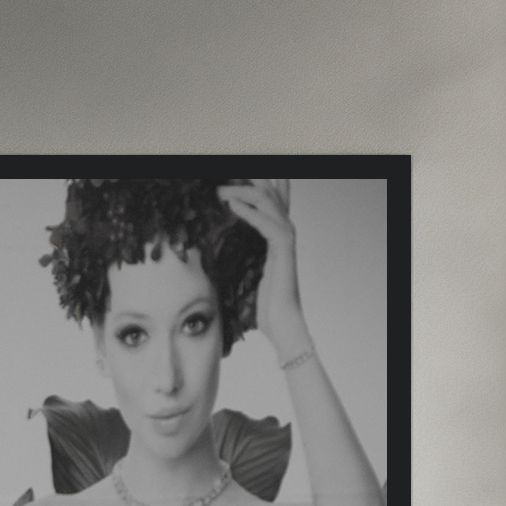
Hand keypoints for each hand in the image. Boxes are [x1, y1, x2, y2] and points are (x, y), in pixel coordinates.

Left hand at [217, 178, 306, 356]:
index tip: (231, 179)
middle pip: (269, 194)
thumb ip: (243, 257)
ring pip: (267, 203)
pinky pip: (266, 223)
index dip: (255, 185)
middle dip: (245, 183)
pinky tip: (233, 205)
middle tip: (220, 183)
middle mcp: (285, 232)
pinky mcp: (284, 250)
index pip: (272, 200)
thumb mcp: (250, 275)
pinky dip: (249, 212)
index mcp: (277, 236)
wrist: (283, 325)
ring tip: (221, 191)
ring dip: (242, 193)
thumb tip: (219, 254)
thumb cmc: (266, 306)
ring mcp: (286, 240)